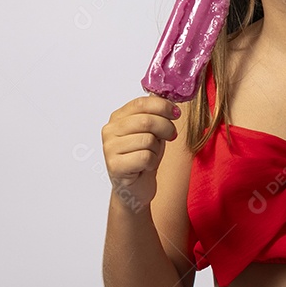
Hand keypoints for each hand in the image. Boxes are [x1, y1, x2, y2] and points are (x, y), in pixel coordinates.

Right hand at [101, 95, 180, 212]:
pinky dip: (151, 162)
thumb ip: (155, 115)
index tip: (176, 113)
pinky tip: (145, 167)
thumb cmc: (144, 157)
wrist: (136, 187)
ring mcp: (109, 148)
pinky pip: (145, 157)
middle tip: (171, 136)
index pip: (141, 103)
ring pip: (147, 140)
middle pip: (147, 121)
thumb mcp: (152, 131)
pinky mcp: (114, 166)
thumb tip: (170, 99)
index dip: (163, 106)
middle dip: (166, 128)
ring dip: (157, 149)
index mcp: (118, 117)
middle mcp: (110, 130)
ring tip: (150, 155)